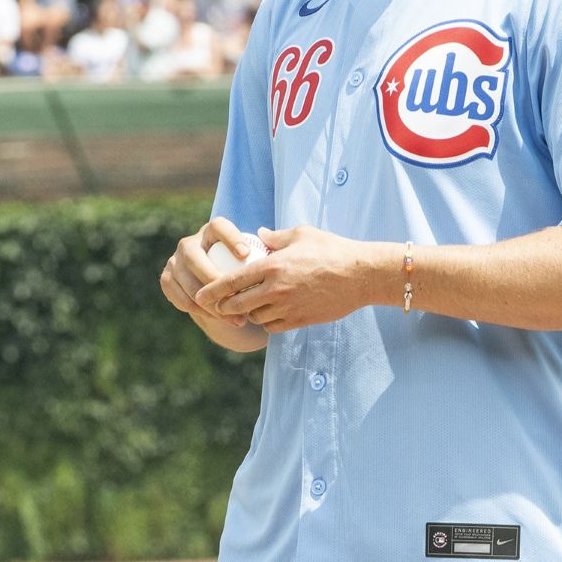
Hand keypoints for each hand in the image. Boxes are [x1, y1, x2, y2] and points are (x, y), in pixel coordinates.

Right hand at [160, 216, 262, 328]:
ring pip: (188, 283)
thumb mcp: (254, 255)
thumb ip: (264, 247)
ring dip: (210, 302)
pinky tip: (219, 319)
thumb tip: (271, 239)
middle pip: (196, 258)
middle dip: (214, 279)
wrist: (217, 286)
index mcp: (211, 230)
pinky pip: (181, 298)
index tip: (247, 254)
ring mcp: (174, 261)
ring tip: (235, 316)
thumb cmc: (243, 269)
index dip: (230, 239)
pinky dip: (200, 310)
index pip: (219, 227)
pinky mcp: (166, 280)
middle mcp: (189, 243)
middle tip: (236, 296)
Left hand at [195, 225, 381, 333]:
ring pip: (254, 318)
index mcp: (273, 266)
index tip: (200, 294)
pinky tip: (271, 313)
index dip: (212, 290)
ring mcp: (288, 307)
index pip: (232, 281)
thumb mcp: (302, 234)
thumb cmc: (332, 250)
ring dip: (248, 314)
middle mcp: (276, 289)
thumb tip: (258, 234)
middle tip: (219, 305)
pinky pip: (273, 327)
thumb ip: (276, 236)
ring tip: (248, 307)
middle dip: (224, 307)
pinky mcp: (300, 320)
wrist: (360, 275)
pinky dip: (267, 322)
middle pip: (237, 305)